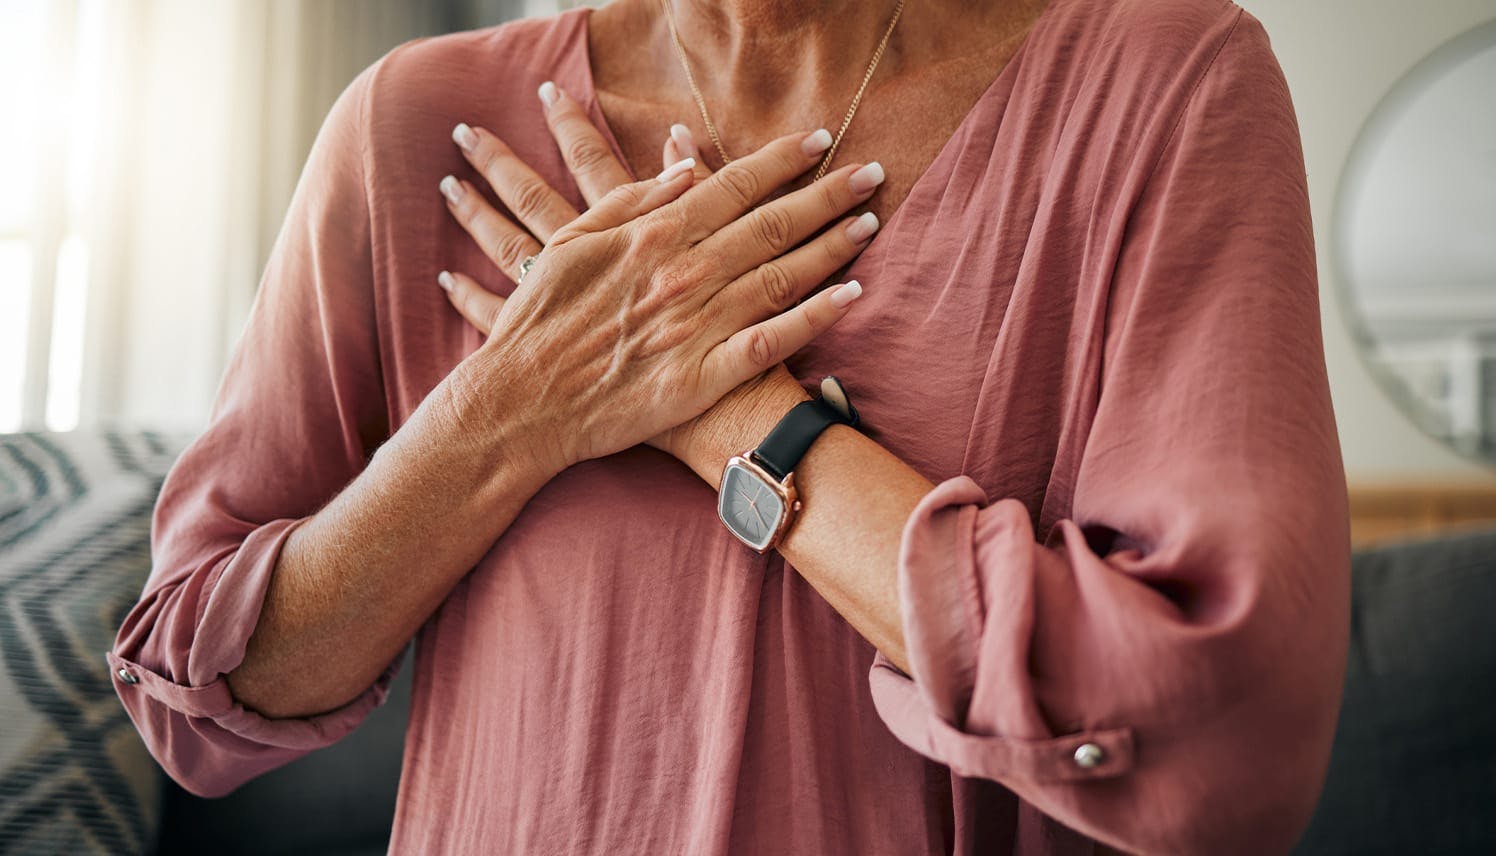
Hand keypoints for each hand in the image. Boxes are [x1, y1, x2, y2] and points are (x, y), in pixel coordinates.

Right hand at [437, 85, 881, 476]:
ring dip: (831, 247)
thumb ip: (633, 200)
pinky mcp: (703, 377)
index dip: (781, 161)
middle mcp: (684, 274)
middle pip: (771, 224)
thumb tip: (687, 168)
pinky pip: (771, 343)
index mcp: (653, 236)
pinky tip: (851, 297)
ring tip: (870, 223)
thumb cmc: (541, 319)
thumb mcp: (573, 242)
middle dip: (826, 195)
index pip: (733, 185)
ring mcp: (698, 326)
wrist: (525, 401)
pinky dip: (814, 319)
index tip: (819, 141)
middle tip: (870, 174)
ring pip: (781, 276)